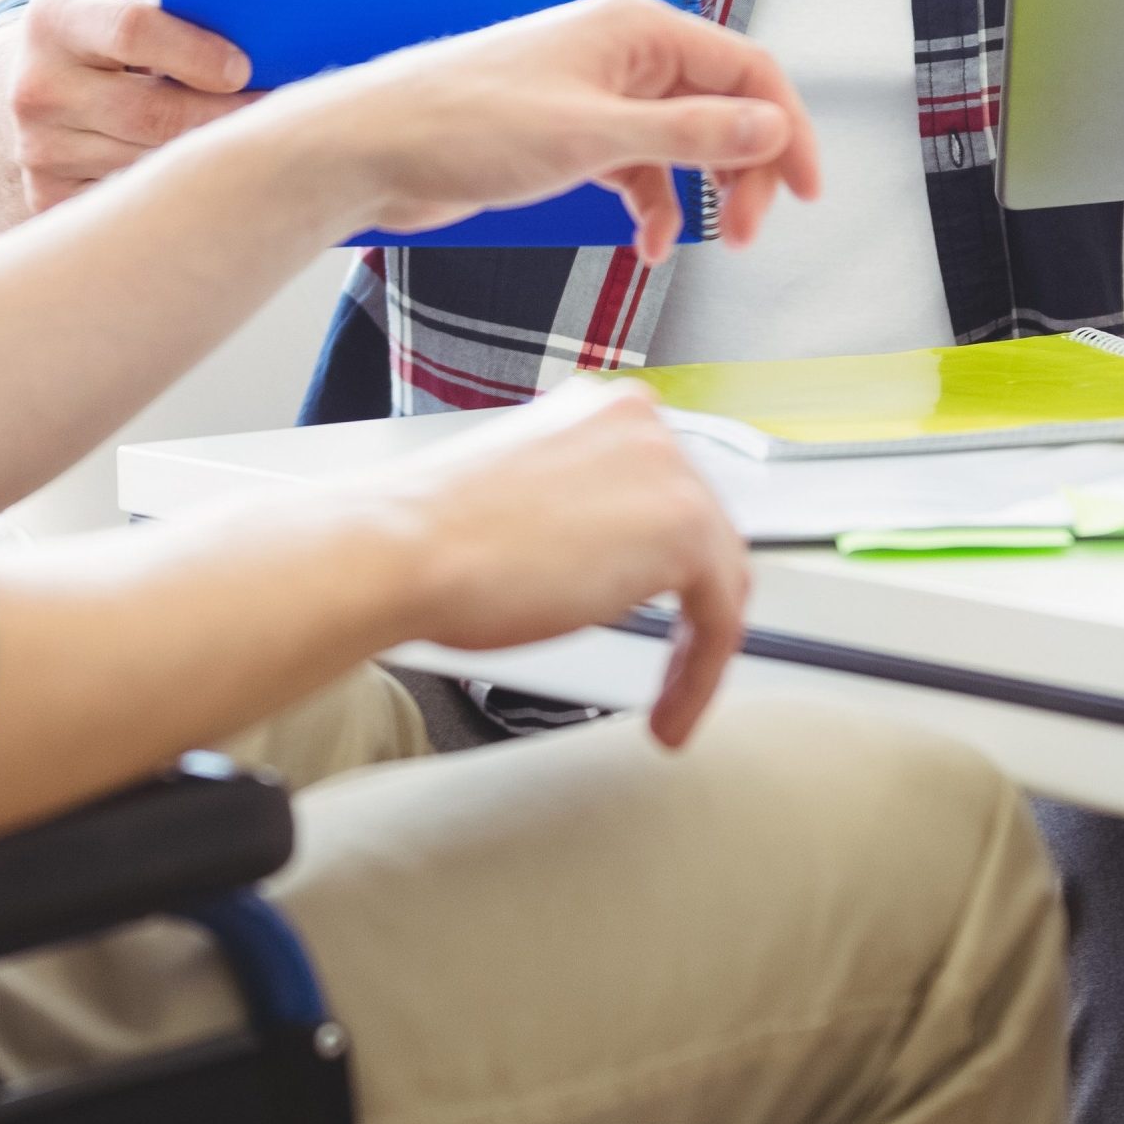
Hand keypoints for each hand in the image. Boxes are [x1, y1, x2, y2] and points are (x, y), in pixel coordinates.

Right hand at [0, 0, 254, 214]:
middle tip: (273, 118)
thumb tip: (259, 32)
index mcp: (56, 20)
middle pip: (151, 113)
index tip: (243, 69)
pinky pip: (132, 200)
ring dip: (203, 158)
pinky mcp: (48, 197)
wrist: (24, 88)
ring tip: (243, 146)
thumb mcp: (115, 6)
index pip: (133, 32)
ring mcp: (39, 149)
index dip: (196, 53)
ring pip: (150, 163)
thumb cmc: (100, 42)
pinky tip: (201, 179)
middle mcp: (38, 87)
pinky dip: (173, 190)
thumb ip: (165, 10)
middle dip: (221, 118)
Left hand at [290, 0, 821, 262]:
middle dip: (746, 168)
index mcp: (635, 29)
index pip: (746, 70)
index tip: (807, 188)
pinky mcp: (568, 134)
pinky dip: (652, 205)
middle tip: (750, 230)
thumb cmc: (461, 122)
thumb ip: (688, 133)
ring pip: (681, 141)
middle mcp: (621, 53)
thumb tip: (770, 128)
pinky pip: (637, 167)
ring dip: (702, 192)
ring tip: (706, 244)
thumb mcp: (593, 135)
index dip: (787, 128)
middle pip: (721, 105)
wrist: (374, 148)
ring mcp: (595, 93)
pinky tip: (646, 246)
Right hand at [371, 379, 750, 744]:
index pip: (662, 492)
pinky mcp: (683, 526)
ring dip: (698, 649)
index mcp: (596, 411)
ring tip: (668, 700)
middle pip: (702, 529)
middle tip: (669, 666)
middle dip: (688, 607)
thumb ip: (574, 513)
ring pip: (719, 574)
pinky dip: (701, 676)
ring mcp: (667, 468)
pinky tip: (670, 711)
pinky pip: (721, 618)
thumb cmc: (429, 539)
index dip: (659, 566)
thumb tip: (598, 558)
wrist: (402, 549)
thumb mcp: (519, 502)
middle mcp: (641, 424)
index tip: (647, 610)